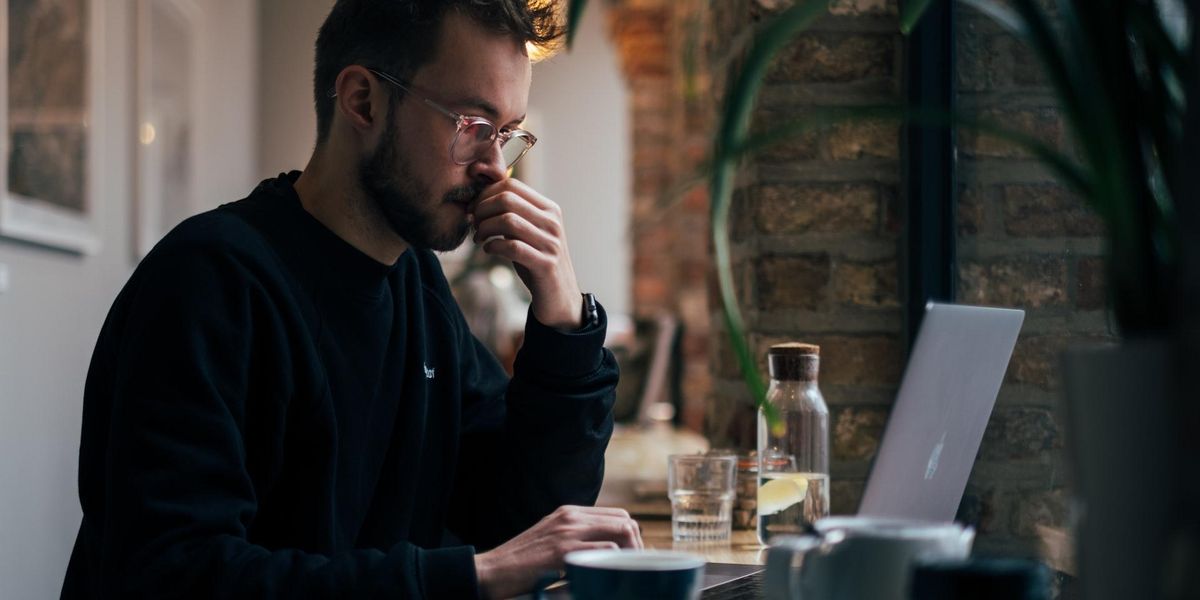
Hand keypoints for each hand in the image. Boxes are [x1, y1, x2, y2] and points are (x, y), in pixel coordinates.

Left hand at [469, 179, 582, 330]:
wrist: (559, 296)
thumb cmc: (537, 261)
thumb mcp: (529, 232)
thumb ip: (513, 215)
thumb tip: (480, 199)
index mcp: (549, 209)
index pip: (512, 185)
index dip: (485, 194)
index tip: (473, 209)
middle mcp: (552, 222)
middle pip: (507, 199)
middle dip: (481, 210)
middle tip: (473, 224)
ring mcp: (551, 243)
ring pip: (508, 221)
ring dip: (485, 228)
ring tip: (479, 238)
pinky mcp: (545, 264)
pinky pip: (512, 247)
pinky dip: (493, 246)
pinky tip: (488, 249)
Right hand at [473, 505, 642, 599]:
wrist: (493, 571)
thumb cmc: (521, 562)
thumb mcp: (550, 539)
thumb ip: (575, 538)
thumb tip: (608, 550)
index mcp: (568, 513)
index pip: (617, 514)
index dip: (631, 535)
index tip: (633, 556)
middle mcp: (570, 517)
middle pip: (625, 520)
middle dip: (637, 543)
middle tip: (635, 567)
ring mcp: (568, 532)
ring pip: (621, 531)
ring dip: (631, 554)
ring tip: (627, 572)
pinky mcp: (564, 552)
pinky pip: (606, 550)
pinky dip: (615, 563)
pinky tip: (610, 576)